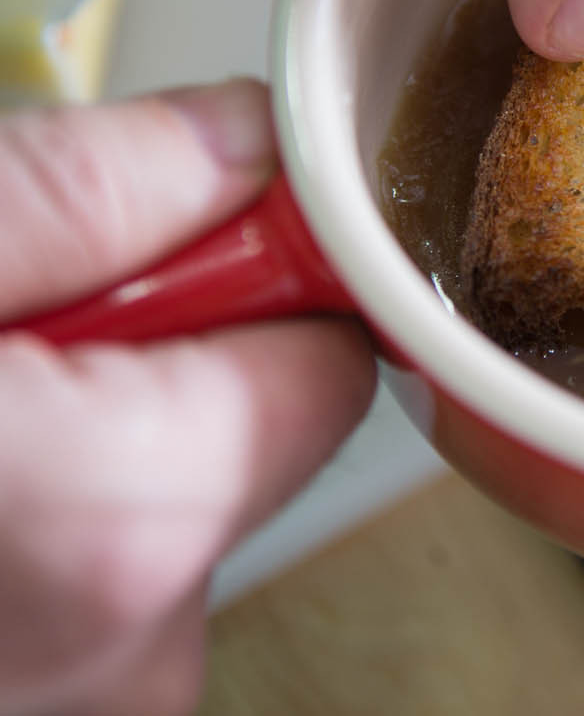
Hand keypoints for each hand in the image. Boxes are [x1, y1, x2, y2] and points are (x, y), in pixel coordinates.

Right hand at [0, 81, 374, 715]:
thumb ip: (97, 186)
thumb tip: (248, 138)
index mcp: (128, 516)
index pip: (337, 358)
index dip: (264, 277)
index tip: (182, 242)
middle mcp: (132, 652)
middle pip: (254, 433)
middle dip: (162, 359)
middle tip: (29, 327)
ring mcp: (90, 699)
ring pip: (166, 501)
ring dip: (91, 437)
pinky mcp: (54, 699)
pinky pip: (98, 570)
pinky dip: (49, 513)